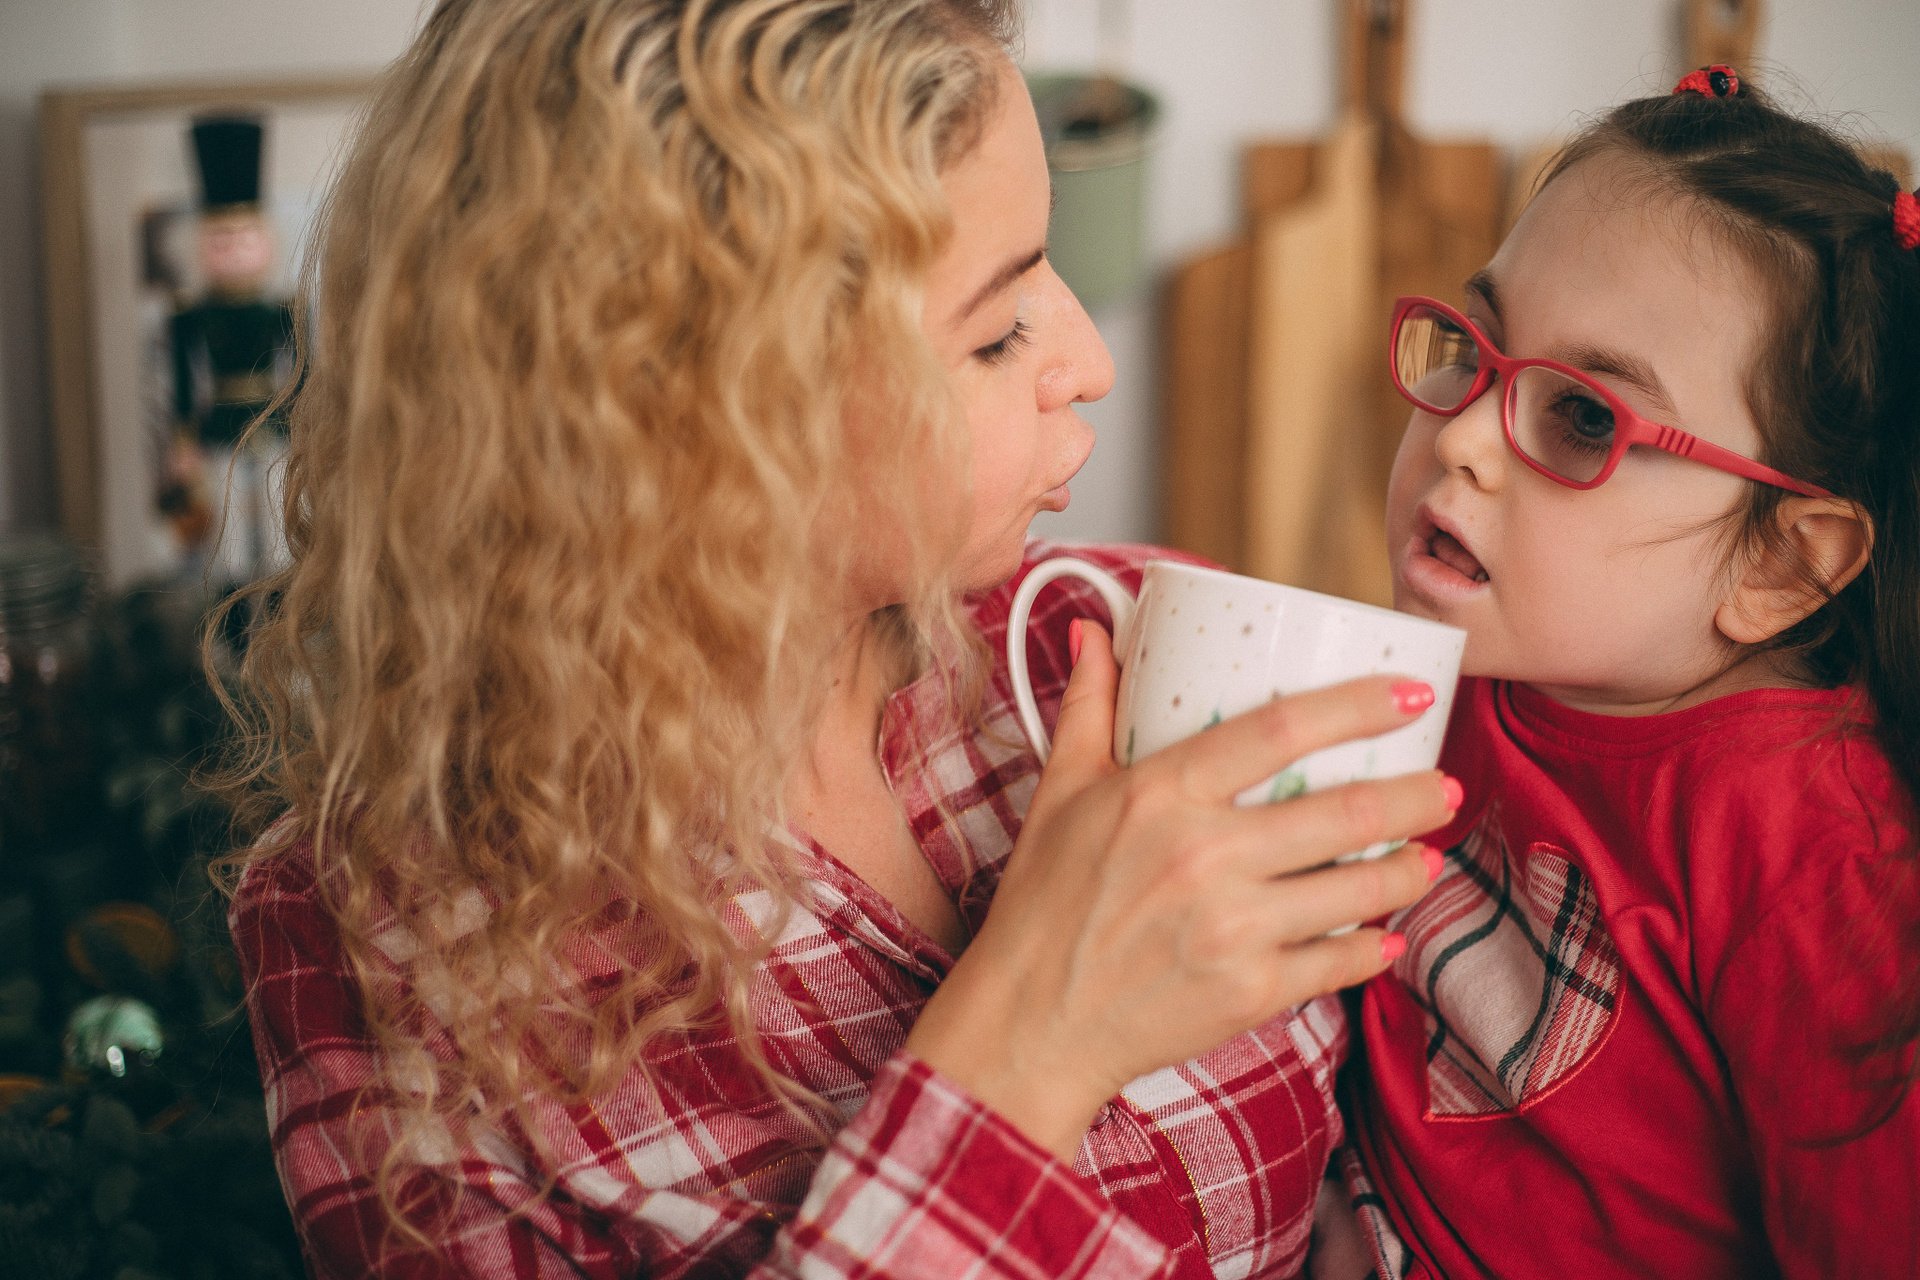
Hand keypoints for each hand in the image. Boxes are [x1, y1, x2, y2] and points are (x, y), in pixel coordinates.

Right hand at [904, 622, 1453, 1158]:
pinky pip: (1339, 960)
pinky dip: (1375, 946)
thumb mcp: (1058, 793)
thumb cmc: (1042, 905)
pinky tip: (1387, 933)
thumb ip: (1087, 706)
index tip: (1410, 693)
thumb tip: (1095, 630)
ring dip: (1411, 869)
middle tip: (1444, 784)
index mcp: (1160, 794)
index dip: (1357, 705)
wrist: (1029, 1022)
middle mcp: (1204, 856)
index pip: (1280, 729)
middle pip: (1344, 811)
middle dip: (1416, 794)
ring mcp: (1232, 928)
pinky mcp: (1249, 990)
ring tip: (1427, 856)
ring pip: (1358, 888)